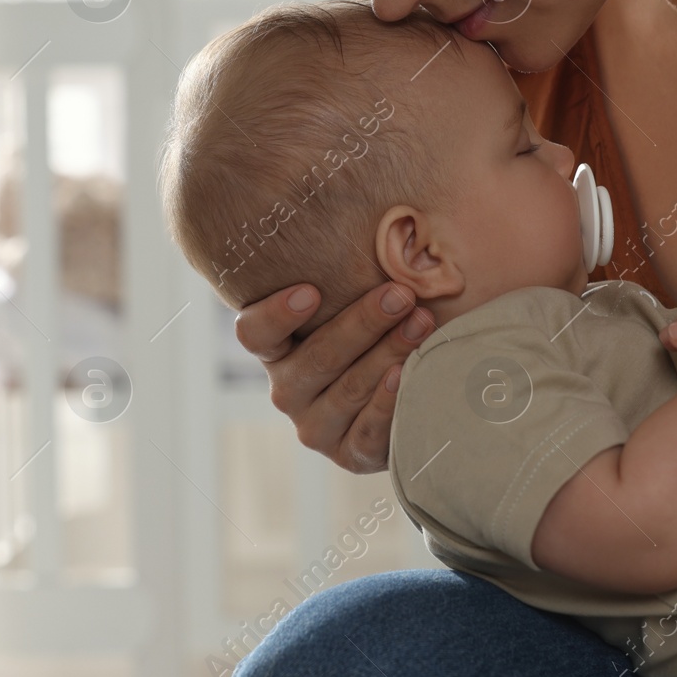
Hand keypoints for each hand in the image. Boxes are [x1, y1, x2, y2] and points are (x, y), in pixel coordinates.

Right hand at [234, 281, 434, 472]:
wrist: (398, 400)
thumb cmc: (371, 333)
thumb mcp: (349, 306)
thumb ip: (347, 278)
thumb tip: (384, 222)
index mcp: (277, 350)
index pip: (254, 333)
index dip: (277, 314)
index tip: (310, 291)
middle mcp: (287, 390)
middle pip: (317, 357)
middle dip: (364, 322)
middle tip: (400, 294)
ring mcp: (315, 426)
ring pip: (348, 389)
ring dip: (389, 352)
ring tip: (422, 322)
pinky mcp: (347, 455)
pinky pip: (366, 430)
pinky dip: (387, 401)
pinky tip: (406, 374)